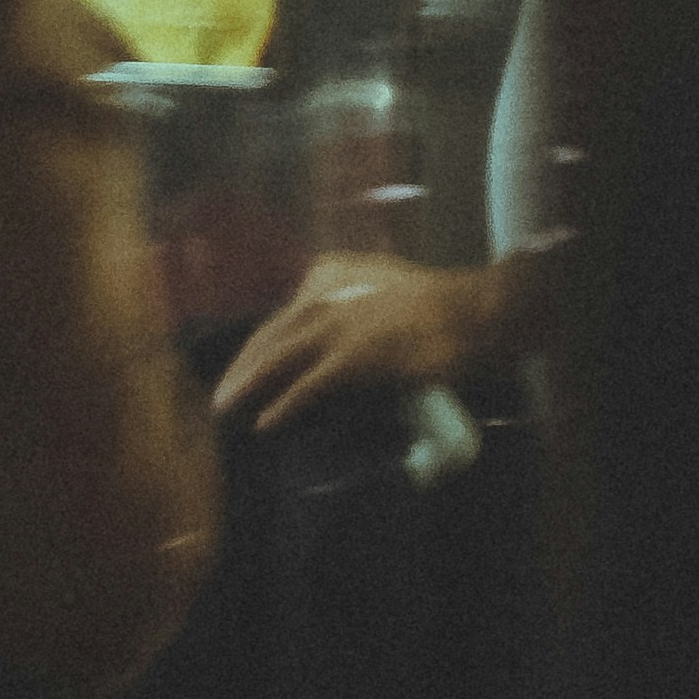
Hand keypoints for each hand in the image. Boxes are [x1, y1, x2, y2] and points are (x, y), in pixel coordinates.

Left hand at [213, 251, 507, 429]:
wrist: (476, 311)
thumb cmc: (442, 304)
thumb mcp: (387, 288)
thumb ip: (356, 302)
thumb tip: (336, 334)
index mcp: (331, 275)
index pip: (282, 316)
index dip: (258, 346)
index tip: (243, 367)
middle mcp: (325, 295)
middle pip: (269, 337)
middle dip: (242, 369)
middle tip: (221, 396)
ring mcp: (337, 326)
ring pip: (277, 359)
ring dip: (248, 387)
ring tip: (227, 411)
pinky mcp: (353, 358)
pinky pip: (307, 386)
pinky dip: (283, 405)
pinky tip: (265, 422)